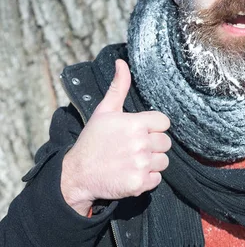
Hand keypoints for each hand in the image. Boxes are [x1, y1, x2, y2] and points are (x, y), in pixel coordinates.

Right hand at [61, 59, 171, 215]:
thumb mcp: (104, 111)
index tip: (140, 132)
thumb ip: (118, 87)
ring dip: (152, 163)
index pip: (164, 122)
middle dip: (153, 145)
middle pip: (166, 143)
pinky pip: (157, 179)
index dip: (153, 127)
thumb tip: (122, 63)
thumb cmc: (92, 141)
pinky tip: (131, 173)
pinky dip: (147, 179)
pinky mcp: (140, 183)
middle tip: (133, 148)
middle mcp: (141, 143)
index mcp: (135, 123)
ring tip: (132, 161)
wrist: (77, 174)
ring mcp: (141, 164)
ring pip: (164, 161)